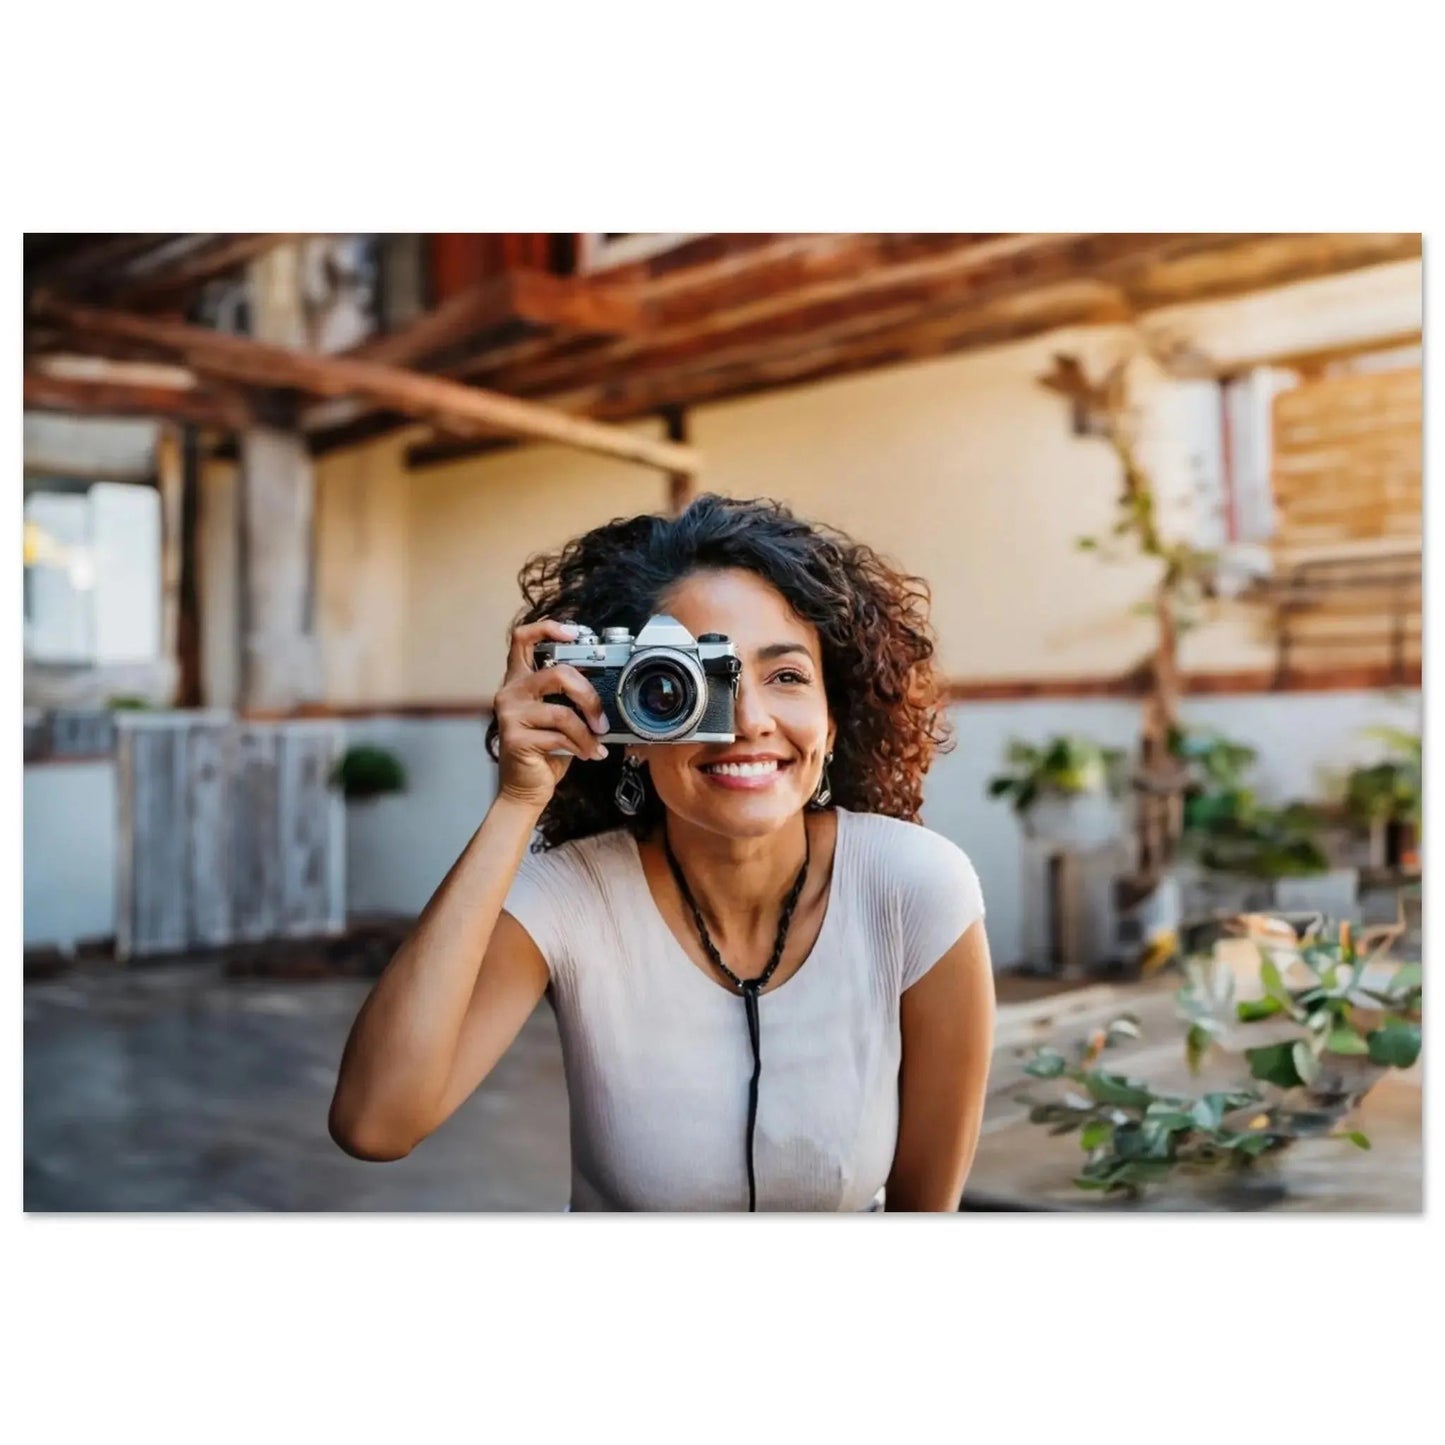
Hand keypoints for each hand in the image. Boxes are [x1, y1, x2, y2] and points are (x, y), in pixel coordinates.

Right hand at [493, 619, 610, 809]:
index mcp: (519, 681)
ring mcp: (510, 715)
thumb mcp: (557, 716)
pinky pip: (559, 737)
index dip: (548, 628)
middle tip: (602, 718)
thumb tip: (607, 686)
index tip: (574, 633)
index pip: (523, 639)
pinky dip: (580, 747)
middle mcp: (509, 692)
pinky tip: (586, 754)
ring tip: (596, 743)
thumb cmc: (545, 750)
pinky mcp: (515, 738)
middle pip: (557, 674)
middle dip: (589, 695)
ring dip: (587, 731)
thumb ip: (569, 697)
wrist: (526, 789)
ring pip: (562, 712)